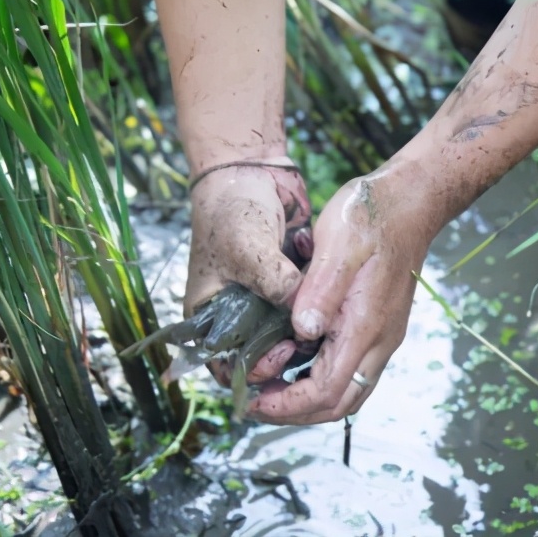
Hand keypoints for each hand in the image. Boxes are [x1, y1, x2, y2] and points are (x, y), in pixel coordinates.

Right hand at [185, 158, 312, 383]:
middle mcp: (233, 314)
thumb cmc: (233, 210)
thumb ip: (275, 284)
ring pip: (284, 335)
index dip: (256, 368)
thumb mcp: (249, 250)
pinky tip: (328, 303)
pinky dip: (312, 309)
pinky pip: (300, 309)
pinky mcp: (285, 285)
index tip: (283, 352)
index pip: (228, 364)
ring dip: (302, 333)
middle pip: (260, 356)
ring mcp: (260, 300)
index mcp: (208, 316)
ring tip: (323, 329)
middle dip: (285, 356)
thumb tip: (306, 315)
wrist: (249, 170)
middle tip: (309, 346)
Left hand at [246, 163, 439, 423]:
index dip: (287, 405)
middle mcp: (378, 340)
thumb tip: (301, 332)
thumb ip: (319, 290)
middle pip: (339, 403)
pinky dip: (321, 379)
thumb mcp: (337, 244)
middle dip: (295, 412)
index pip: (326, 391)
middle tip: (256, 403)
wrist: (409, 201)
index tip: (253, 400)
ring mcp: (382, 335)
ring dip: (309, 399)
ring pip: (349, 390)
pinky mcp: (379, 325)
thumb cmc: (370, 216)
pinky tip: (295, 361)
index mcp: (365, 326)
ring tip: (271, 388)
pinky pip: (352, 370)